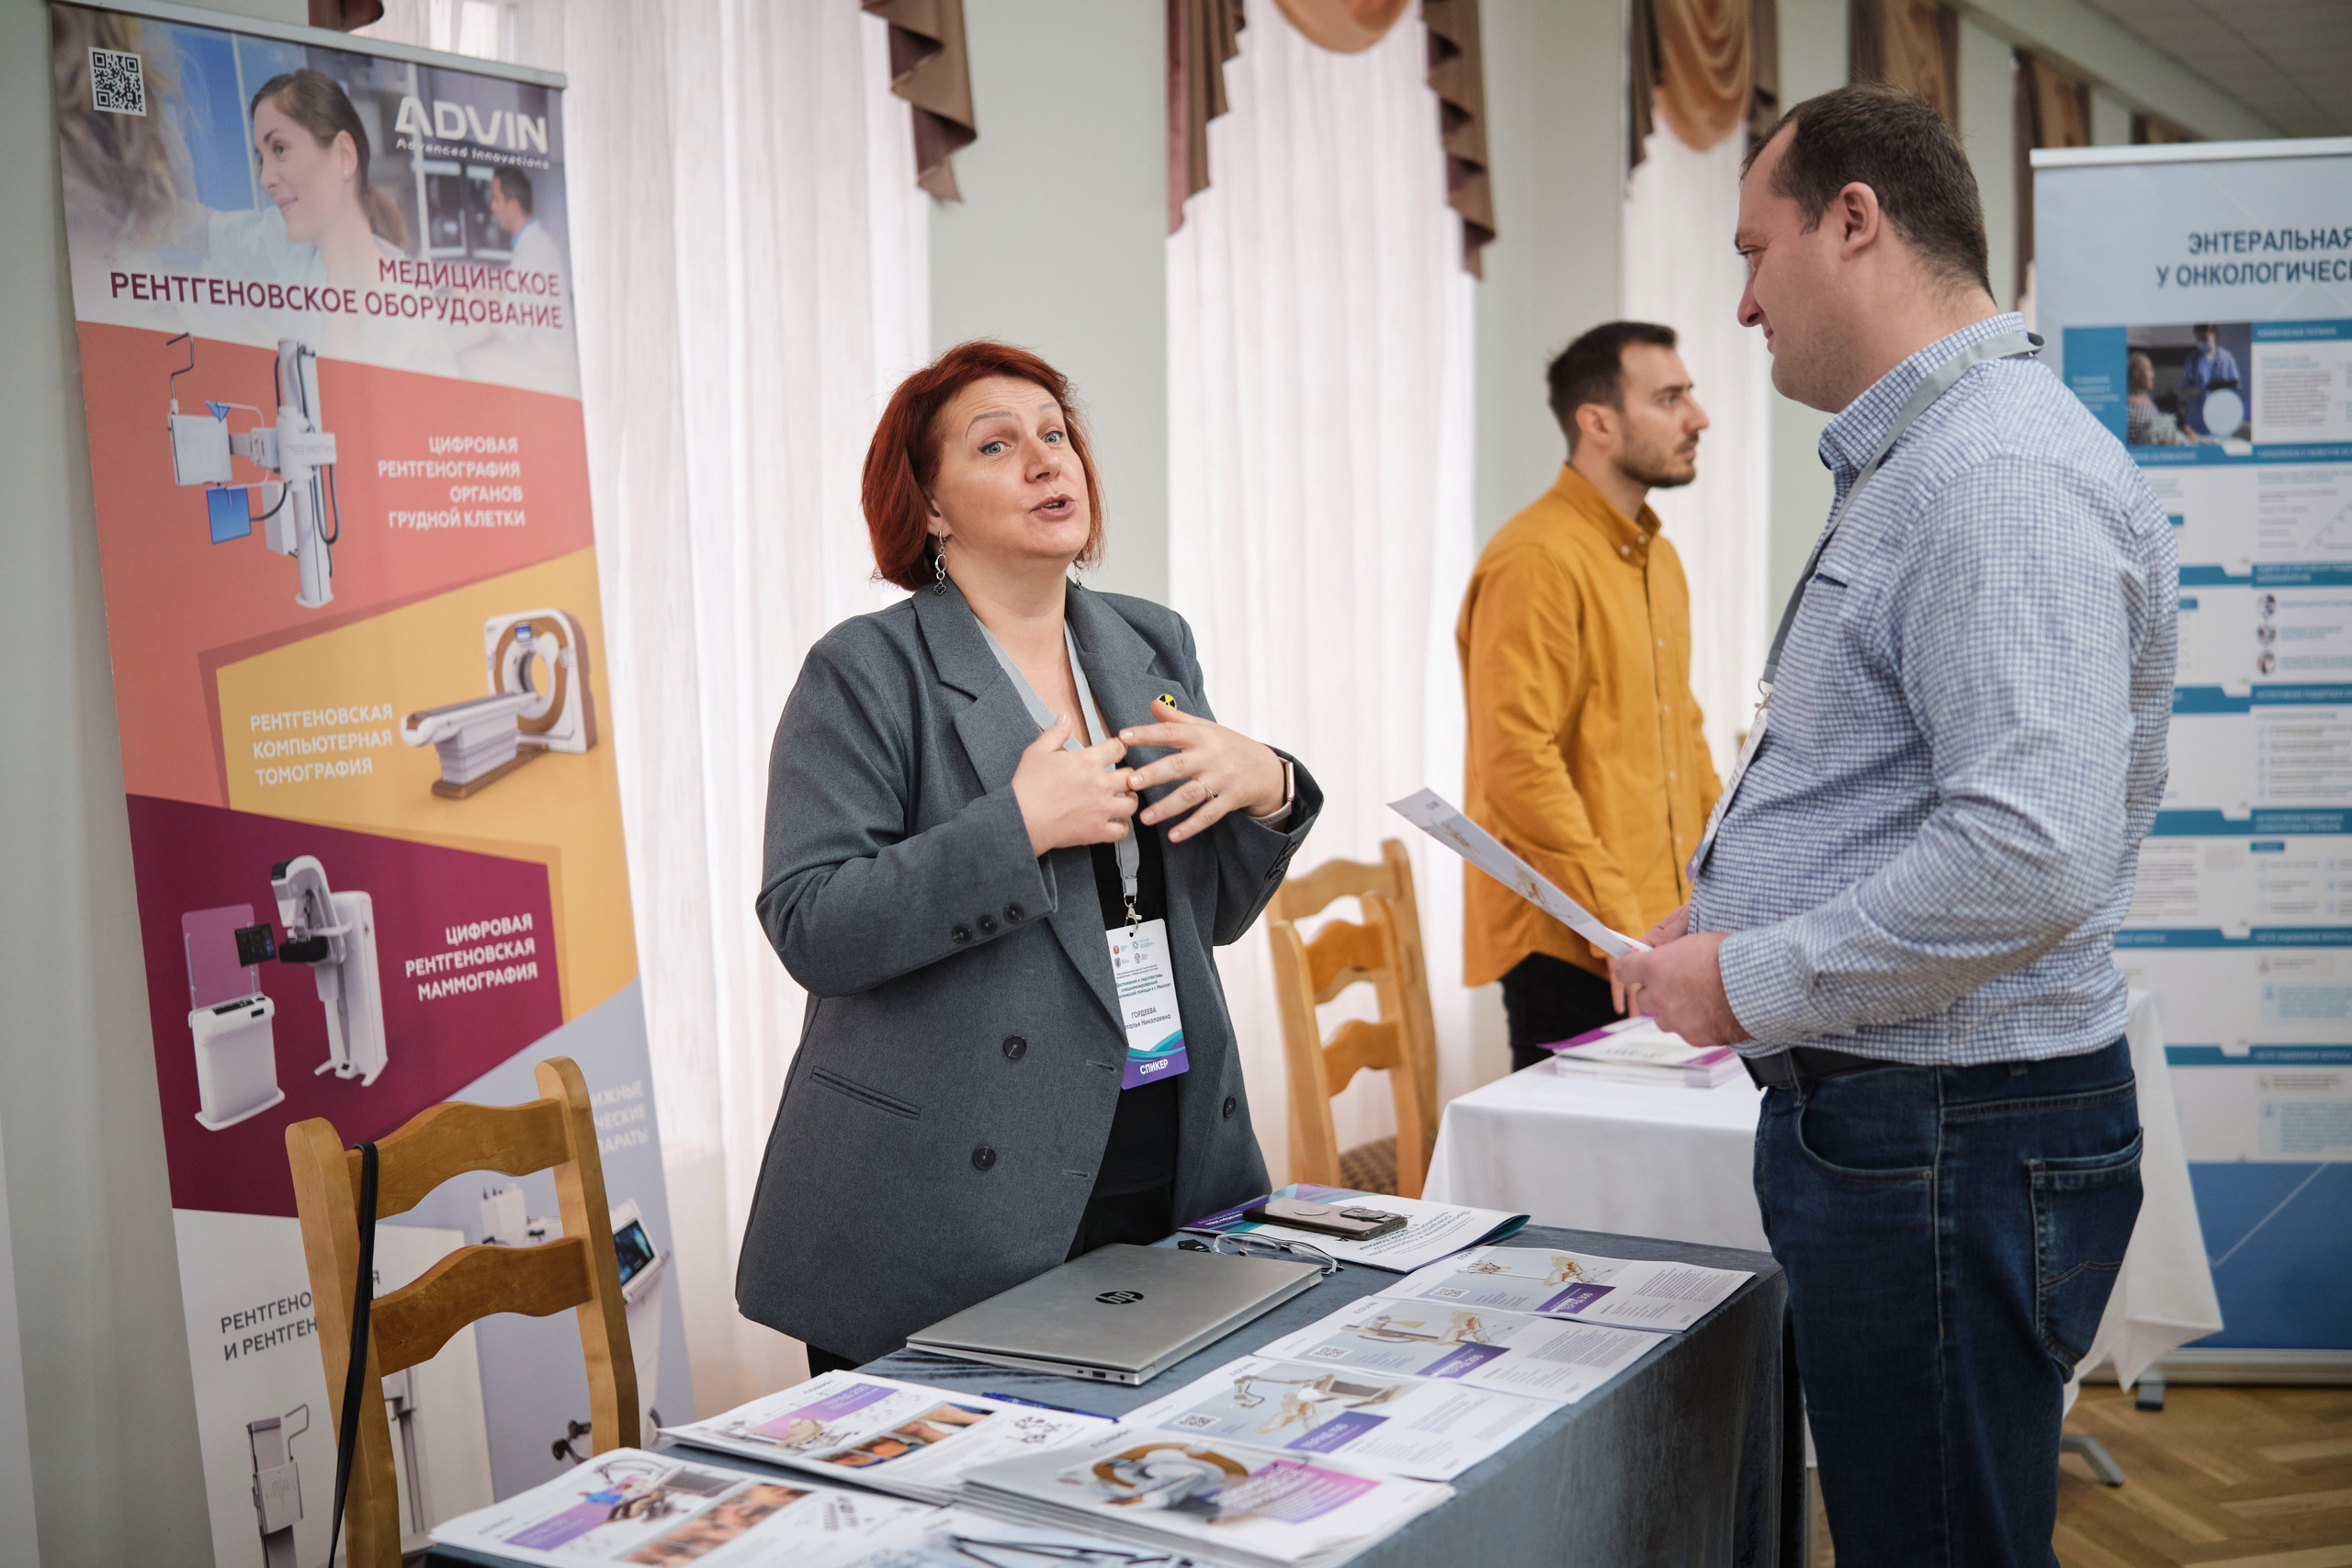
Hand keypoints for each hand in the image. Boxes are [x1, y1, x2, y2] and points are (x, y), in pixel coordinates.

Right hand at [1010, 716, 1135, 855]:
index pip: (1118, 748)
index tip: (1115, 752)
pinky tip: (1115, 822)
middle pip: (1130, 775)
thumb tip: (1065, 718)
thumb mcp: (1038, 751)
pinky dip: (1121, 827)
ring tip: (1122, 799)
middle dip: (1126, 774)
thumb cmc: (1028, 785)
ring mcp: (1102, 809)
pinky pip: (1122, 830)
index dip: (1118, 748)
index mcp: (1088, 761)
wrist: (1021, 818)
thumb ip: (1056, 733)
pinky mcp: (1098, 831)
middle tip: (1119, 778)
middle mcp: (1101, 784)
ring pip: (1131, 803)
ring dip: (1129, 800)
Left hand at [1120, 699, 1287, 843]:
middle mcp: (1211, 756)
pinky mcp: (1231, 799)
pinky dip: (1191, 826)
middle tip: (1130, 783)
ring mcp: (1222, 779)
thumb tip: (1153, 703)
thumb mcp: (1206, 728)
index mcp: (1202, 736)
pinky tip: (1173, 835)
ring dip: (1167, 807)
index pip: (1170, 732)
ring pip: (1190, 794)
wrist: (1266, 768)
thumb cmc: (1229, 746)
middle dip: (1154, 774)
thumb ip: (1177, 719)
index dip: (1146, 733)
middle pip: (1178, 766)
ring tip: (1144, 818)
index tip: (1122, 737)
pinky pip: (1209, 815)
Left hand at [1608, 925, 1750, 1047]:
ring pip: (1662, 1019)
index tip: (1633, 969)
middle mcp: (1660, 995)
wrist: (1758, 983)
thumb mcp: (1695, 942)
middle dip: (1656, 992)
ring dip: (1673, 1011)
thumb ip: (1673, 953)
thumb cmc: (1731, 957)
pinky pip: (1686, 1032)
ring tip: (1697, 1000)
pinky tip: (1713, 1013)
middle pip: (1643, 998)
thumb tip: (1666, 956)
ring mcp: (1675, 1019)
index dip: (1630, 969)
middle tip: (1675, 985)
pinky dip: (1695, 1025)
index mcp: (1655, 967)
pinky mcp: (1693, 1037)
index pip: (1624, 970)